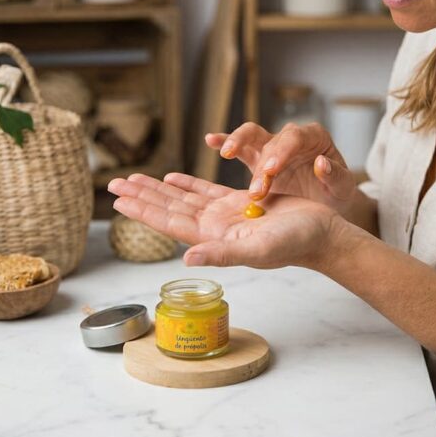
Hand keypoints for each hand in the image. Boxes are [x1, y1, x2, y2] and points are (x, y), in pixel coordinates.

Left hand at [107, 172, 339, 269]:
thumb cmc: (296, 243)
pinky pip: (206, 191)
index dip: (143, 211)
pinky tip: (171, 177)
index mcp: (214, 237)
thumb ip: (222, 255)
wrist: (322, 235)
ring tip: (133, 178)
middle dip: (141, 195)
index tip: (118, 200)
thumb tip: (186, 259)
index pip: (169, 223)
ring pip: (182, 198)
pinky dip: (187, 183)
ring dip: (158, 188)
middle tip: (112, 183)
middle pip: (169, 209)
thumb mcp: (257, 250)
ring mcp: (225, 215)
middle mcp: (214, 227)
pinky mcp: (239, 203)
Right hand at [206, 122, 358, 214]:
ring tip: (226, 153)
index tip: (271, 170)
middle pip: (271, 139)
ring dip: (237, 143)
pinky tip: (210, 140)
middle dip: (261, 161)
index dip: (281, 152)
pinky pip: (241, 148)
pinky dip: (224, 141)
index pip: (295, 138)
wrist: (327, 203)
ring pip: (252, 136)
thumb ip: (335, 175)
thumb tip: (321, 163)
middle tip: (256, 186)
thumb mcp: (343, 187)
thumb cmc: (337, 193)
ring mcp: (273, 147)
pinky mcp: (258, 159)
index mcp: (314, 138)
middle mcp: (291, 137)